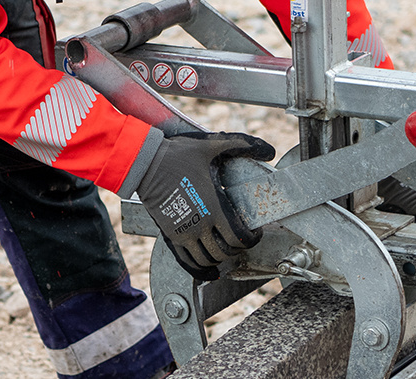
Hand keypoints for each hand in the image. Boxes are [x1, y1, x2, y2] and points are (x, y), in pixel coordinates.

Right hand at [135, 131, 273, 279]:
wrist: (146, 163)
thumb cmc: (178, 154)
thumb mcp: (211, 145)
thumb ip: (240, 144)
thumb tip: (268, 149)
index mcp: (213, 207)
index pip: (238, 238)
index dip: (250, 240)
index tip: (254, 234)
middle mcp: (199, 224)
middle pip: (224, 252)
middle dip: (236, 249)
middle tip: (240, 240)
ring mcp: (184, 232)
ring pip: (207, 260)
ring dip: (219, 258)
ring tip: (224, 248)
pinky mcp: (171, 235)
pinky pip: (188, 262)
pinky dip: (201, 270)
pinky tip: (208, 268)